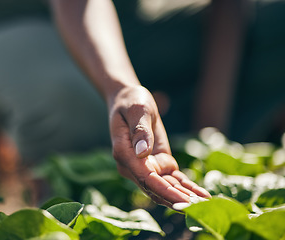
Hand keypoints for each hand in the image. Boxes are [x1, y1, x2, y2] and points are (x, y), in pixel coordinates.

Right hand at [109, 86, 210, 206]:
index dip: (165, 191)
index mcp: (124, 153)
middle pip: (155, 188)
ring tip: (206, 206)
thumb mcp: (138, 110)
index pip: (144, 178)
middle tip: (200, 209)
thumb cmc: (131, 101)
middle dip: (177, 200)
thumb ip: (140, 130)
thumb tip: (142, 153)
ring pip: (165, 188)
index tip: (183, 202)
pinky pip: (172, 179)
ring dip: (184, 198)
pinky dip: (186, 188)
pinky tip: (202, 196)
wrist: (129, 100)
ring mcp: (144, 167)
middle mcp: (132, 166)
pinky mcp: (157, 163)